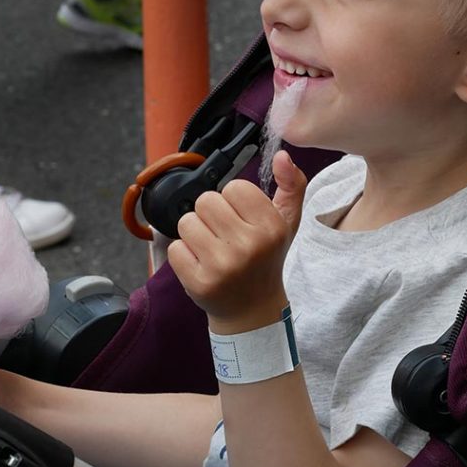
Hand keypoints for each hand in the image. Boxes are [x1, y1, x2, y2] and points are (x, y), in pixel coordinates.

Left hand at [168, 151, 307, 332]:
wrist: (253, 310)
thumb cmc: (266, 260)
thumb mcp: (286, 223)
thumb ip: (291, 185)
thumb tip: (282, 155)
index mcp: (271, 227)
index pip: (233, 187)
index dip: (233, 201)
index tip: (241, 219)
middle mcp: (249, 246)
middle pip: (206, 201)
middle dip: (210, 215)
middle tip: (223, 235)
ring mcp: (223, 266)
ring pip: (186, 222)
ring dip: (194, 233)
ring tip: (211, 248)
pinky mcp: (199, 282)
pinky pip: (175, 248)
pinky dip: (183, 254)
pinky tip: (201, 264)